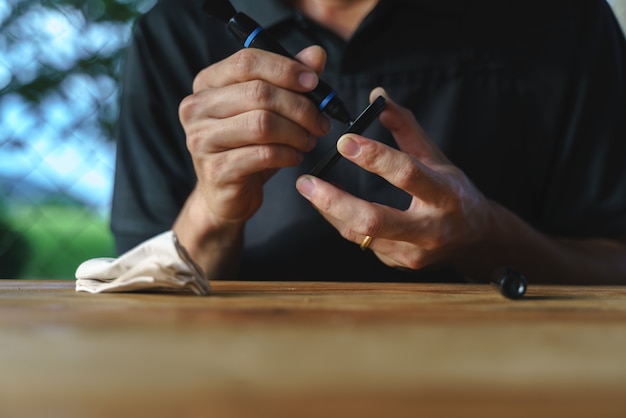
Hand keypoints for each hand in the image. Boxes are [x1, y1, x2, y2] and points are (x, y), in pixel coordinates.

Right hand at [178, 46, 331, 223]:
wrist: (226, 195)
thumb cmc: (246, 147)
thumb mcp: (267, 110)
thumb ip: (288, 79)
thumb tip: (315, 55)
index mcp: (207, 84)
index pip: (247, 62)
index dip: (285, 68)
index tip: (313, 82)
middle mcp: (197, 108)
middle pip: (259, 93)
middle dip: (300, 107)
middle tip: (320, 122)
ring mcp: (201, 140)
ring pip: (263, 124)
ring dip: (296, 132)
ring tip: (308, 141)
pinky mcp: (216, 169)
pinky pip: (263, 155)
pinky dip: (288, 154)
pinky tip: (294, 157)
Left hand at [296, 87, 494, 272]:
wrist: (476, 242)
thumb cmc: (455, 195)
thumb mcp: (439, 158)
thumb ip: (407, 129)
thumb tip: (378, 97)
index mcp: (445, 196)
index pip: (407, 174)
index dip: (375, 158)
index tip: (344, 141)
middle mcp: (429, 230)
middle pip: (373, 220)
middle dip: (334, 201)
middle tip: (305, 182)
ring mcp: (412, 253)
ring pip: (360, 235)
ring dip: (329, 210)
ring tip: (309, 188)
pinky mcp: (398, 264)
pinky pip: (361, 242)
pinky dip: (341, 221)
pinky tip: (329, 205)